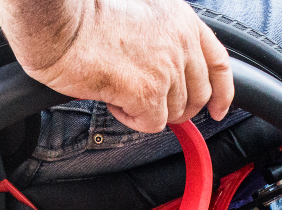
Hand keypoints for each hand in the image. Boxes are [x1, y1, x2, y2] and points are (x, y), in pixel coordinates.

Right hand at [0, 0, 233, 132]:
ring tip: (119, 89)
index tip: (219, 108)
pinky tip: (114, 98)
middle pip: (197, 95)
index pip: (218, 62)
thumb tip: (164, 71)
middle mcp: (180, 43)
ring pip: (173, 112)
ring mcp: (167, 69)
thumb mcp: (139, 13)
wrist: (58, 22)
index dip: (222, 91)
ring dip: (146, 109)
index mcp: (181, 20)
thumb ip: (161, 39)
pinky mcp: (148, 92)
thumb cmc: (84, 14)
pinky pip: (151, 123)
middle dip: (176, 107)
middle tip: (148, 105)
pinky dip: (131, 119)